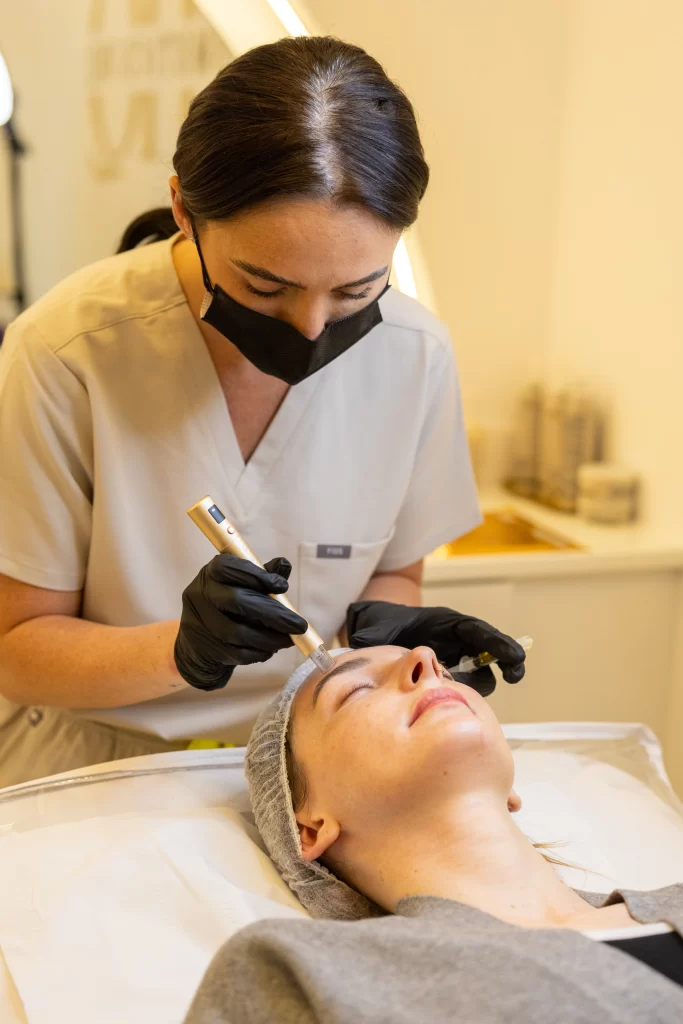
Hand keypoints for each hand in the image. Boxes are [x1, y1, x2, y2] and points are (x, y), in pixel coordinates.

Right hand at [174, 555, 307, 690]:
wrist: (199, 642)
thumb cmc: (228, 606)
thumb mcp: (243, 585)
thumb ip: (263, 575)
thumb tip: (284, 564)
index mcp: (211, 572)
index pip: (229, 567)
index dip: (256, 575)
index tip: (283, 586)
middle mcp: (200, 593)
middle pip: (236, 601)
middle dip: (273, 614)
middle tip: (299, 625)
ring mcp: (198, 622)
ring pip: (237, 632)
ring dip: (269, 638)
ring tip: (288, 640)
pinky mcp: (203, 647)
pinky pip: (235, 653)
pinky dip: (258, 653)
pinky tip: (270, 650)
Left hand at [346, 601, 525, 696]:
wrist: (377, 631)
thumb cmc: (382, 624)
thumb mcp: (377, 627)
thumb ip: (374, 635)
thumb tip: (363, 643)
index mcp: (443, 625)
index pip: (474, 631)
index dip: (494, 642)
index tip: (512, 653)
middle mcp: (453, 641)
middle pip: (486, 651)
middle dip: (504, 660)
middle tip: (515, 674)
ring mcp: (453, 658)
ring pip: (478, 673)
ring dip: (483, 685)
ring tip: (489, 699)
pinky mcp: (448, 675)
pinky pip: (465, 686)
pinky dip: (468, 697)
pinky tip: (468, 712)